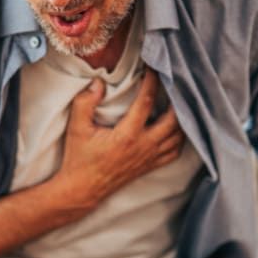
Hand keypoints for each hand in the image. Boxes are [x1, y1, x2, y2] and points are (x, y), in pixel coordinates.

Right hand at [57, 73, 183, 205]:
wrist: (83, 188)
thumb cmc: (78, 158)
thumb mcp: (76, 128)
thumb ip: (85, 103)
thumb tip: (98, 82)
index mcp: (127, 136)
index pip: (146, 102)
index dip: (151, 82)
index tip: (151, 69)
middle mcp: (144, 147)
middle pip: (174, 119)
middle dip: (175, 99)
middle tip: (172, 83)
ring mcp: (149, 158)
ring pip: (179, 136)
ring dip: (180, 118)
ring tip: (176, 101)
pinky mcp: (150, 166)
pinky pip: (175, 151)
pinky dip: (179, 137)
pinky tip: (174, 127)